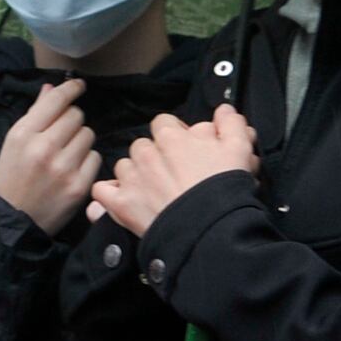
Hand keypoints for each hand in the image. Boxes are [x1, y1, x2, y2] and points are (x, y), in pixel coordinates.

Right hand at [0, 80, 99, 237]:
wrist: (12, 220)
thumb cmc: (11, 177)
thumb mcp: (13, 143)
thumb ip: (35, 114)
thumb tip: (53, 88)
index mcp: (23, 134)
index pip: (56, 100)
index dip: (71, 89)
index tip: (79, 85)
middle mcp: (44, 148)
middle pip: (76, 116)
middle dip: (71, 121)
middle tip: (61, 135)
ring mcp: (63, 168)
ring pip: (88, 135)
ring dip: (80, 140)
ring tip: (65, 153)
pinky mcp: (79, 186)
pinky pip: (95, 157)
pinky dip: (86, 160)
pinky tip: (73, 169)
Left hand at [92, 106, 257, 237]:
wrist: (210, 230)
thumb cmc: (224, 190)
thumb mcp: (239, 148)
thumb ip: (230, 123)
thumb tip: (224, 111)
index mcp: (171, 137)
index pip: (164, 123)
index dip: (176, 136)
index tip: (186, 151)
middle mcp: (146, 153)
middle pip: (143, 146)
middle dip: (155, 157)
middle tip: (174, 175)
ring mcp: (132, 179)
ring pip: (124, 166)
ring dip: (135, 175)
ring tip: (154, 192)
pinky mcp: (121, 205)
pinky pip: (102, 192)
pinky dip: (109, 195)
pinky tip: (123, 200)